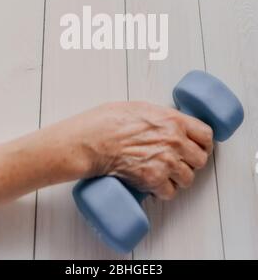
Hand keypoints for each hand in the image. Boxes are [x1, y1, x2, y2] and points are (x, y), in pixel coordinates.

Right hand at [51, 102, 212, 199]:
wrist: (93, 140)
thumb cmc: (111, 120)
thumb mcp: (142, 108)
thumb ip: (162, 117)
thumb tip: (170, 124)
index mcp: (174, 121)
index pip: (206, 135)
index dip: (204, 143)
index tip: (200, 146)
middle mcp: (175, 142)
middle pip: (201, 160)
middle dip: (192, 161)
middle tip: (181, 161)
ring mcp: (166, 163)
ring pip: (188, 178)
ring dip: (178, 178)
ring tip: (166, 174)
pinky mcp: (153, 180)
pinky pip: (170, 192)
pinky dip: (163, 191)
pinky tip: (155, 184)